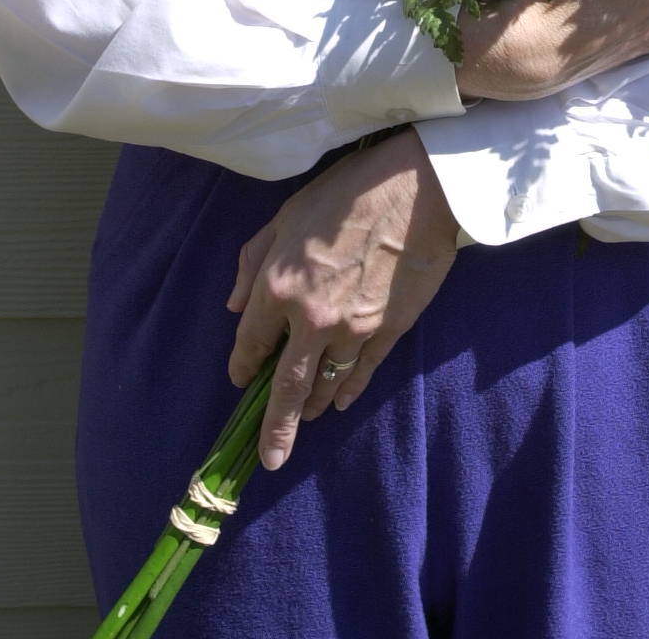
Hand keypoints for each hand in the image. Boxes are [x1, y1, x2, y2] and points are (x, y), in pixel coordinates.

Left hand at [226, 128, 457, 470]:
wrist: (414, 188)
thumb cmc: (346, 192)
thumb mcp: (286, 215)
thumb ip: (252, 261)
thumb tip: (235, 305)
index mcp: (277, 286)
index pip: (250, 342)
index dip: (243, 365)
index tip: (241, 379)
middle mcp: (309, 319)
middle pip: (285, 388)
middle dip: (274, 427)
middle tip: (269, 459)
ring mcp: (351, 330)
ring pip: (324, 384)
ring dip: (311, 407)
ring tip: (305, 421)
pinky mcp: (386, 330)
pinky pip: (361, 373)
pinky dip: (348, 391)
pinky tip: (339, 401)